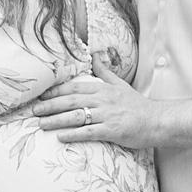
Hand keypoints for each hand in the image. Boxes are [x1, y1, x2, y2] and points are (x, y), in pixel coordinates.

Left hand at [34, 63, 159, 149]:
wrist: (157, 120)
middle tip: (34, 111)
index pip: (74, 88)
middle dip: (50, 106)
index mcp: (103, 89)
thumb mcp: (120, 85)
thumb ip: (105, 72)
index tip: (41, 95)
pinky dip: (73, 134)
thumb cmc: (137, 105)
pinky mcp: (112, 130)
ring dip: (56, 120)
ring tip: (41, 124)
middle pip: (71, 101)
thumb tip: (95, 55)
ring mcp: (108, 115)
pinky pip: (89, 132)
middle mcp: (103, 100)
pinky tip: (60, 137)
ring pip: (77, 117)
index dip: (56, 91)